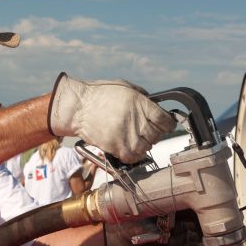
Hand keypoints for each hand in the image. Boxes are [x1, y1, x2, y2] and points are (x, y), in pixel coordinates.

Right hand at [48, 73, 175, 162]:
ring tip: (135, 138)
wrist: (78, 107)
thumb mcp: (125, 88)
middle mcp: (136, 120)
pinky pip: (133, 157)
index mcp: (141, 104)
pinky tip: (128, 147)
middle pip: (157, 135)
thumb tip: (155, 107)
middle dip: (154, 133)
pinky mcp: (115, 147)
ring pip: (147, 147)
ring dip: (143, 144)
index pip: (166, 121)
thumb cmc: (100, 94)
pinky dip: (133, 155)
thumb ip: (142, 97)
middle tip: (145, 130)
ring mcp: (126, 136)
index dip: (167, 123)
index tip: (164, 124)